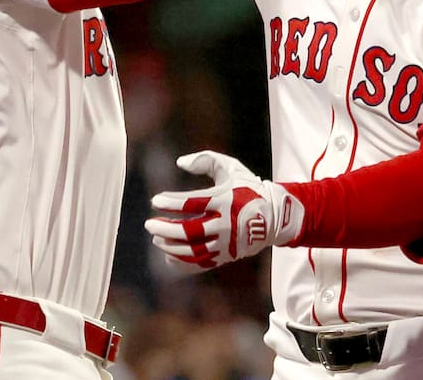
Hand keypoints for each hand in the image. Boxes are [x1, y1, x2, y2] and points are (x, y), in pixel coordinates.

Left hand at [145, 150, 302, 272]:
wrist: (273, 216)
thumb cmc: (247, 187)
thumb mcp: (231, 167)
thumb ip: (206, 159)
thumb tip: (180, 163)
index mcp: (225, 200)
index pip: (192, 203)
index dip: (171, 202)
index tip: (155, 201)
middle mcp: (225, 223)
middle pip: (189, 231)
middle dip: (166, 228)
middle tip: (149, 224)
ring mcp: (226, 242)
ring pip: (193, 250)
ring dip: (171, 245)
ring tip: (157, 238)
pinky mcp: (227, 256)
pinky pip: (201, 263)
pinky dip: (182, 262)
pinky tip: (168, 255)